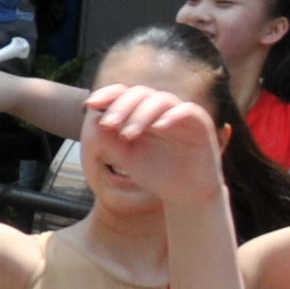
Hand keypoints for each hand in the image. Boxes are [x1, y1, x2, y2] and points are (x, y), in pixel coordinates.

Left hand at [81, 80, 221, 207]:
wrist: (186, 194)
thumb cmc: (156, 174)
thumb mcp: (126, 157)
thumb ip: (110, 139)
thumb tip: (94, 119)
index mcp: (143, 113)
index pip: (124, 93)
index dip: (108, 94)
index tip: (89, 105)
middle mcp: (162, 109)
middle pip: (140, 93)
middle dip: (121, 106)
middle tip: (108, 125)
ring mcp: (181, 114)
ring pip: (160, 100)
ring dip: (141, 114)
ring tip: (127, 134)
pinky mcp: (200, 123)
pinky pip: (187, 110)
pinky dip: (171, 116)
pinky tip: (158, 128)